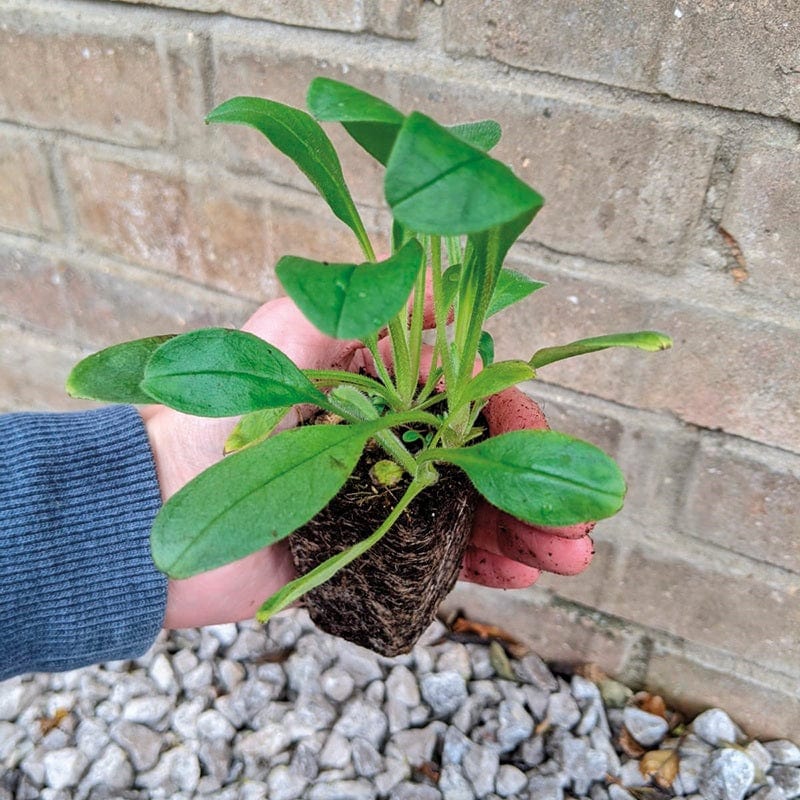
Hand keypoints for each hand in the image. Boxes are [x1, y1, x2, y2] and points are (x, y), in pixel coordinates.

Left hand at [145, 297, 592, 627]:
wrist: (154, 521)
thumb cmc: (209, 421)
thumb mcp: (275, 338)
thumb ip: (347, 301)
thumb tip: (430, 276)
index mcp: (378, 384)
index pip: (467, 394)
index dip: (511, 416)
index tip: (537, 442)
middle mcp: (390, 436)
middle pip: (484, 457)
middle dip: (538, 485)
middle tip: (579, 526)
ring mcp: (385, 496)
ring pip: (474, 508)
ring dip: (527, 530)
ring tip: (568, 558)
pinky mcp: (372, 548)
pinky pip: (441, 553)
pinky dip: (484, 563)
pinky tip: (518, 574)